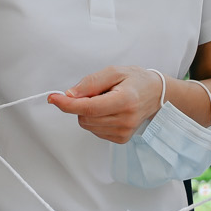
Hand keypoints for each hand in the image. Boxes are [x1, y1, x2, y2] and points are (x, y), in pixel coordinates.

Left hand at [46, 65, 164, 143]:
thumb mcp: (114, 71)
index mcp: (125, 100)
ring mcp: (124, 132)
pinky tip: (109, 110)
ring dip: (89, 112)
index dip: (68, 104)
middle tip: (98, 92)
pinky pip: (95, 130)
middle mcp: (126, 119)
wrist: (156, 94)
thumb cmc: (136, 81)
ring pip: (88, 125)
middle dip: (81, 104)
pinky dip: (96, 119)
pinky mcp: (121, 138)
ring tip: (107, 100)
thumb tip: (70, 95)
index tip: (54, 98)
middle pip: (85, 117)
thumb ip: (90, 82)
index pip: (89, 107)